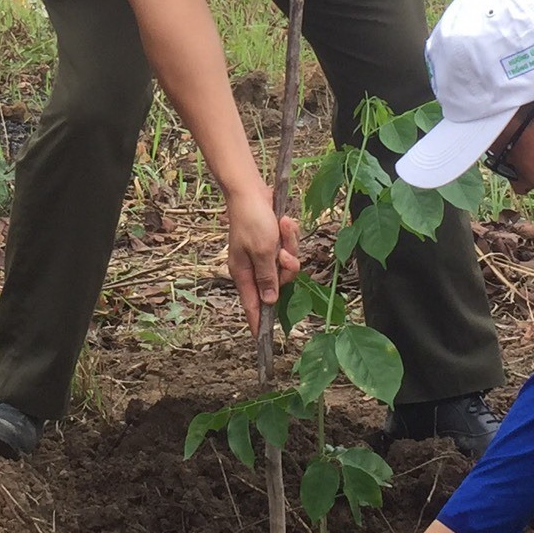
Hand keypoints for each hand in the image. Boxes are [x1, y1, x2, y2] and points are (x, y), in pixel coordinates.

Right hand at [224, 183, 298, 331]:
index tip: (263, 342)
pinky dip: (289, 235)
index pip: (251, 306)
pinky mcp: (271, 242)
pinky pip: (288, 248)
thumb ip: (268, 278)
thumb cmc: (252, 220)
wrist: (250, 190)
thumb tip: (269, 302)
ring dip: (289, 247)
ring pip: (286, 264)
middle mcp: (253, 267)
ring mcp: (263, 254)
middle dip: (287, 268)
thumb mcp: (262, 252)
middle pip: (278, 283)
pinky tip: (283, 222)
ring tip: (282, 228)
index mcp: (244, 273)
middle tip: (283, 253)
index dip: (258, 323)